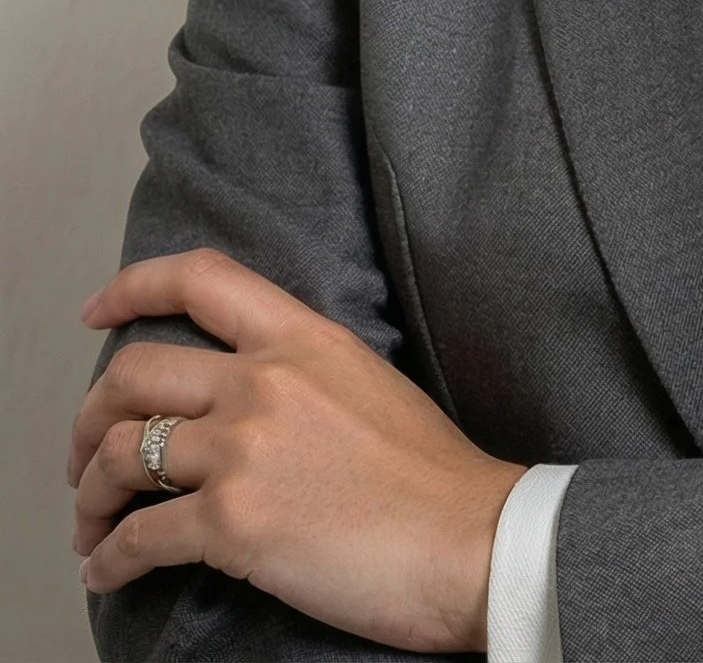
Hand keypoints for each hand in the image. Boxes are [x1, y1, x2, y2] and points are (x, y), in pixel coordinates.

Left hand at [68, 249, 523, 651]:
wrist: (470, 540)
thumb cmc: (434, 477)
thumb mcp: (369, 382)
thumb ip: (303, 372)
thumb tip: (245, 396)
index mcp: (305, 338)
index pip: (201, 278)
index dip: (132, 287)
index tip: (97, 312)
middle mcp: (265, 381)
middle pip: (133, 372)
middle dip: (88, 419)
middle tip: (85, 456)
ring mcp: (244, 449)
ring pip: (119, 456)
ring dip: (89, 499)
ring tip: (93, 527)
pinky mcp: (232, 522)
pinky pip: (136, 538)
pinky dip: (108, 561)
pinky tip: (109, 572)